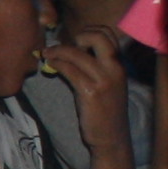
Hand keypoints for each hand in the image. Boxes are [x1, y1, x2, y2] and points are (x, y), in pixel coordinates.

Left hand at [43, 24, 132, 138]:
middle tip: (64, 45)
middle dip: (78, 35)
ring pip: (77, 54)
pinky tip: (50, 65)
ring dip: (58, 50)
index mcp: (120, 64)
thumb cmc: (105, 110)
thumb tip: (75, 49)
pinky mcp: (90, 92)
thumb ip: (98, 65)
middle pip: (98, 36)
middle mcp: (115, 68)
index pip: (108, 33)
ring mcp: (104, 80)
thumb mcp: (108, 83)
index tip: (76, 40)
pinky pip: (69, 69)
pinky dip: (56, 63)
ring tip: (47, 53)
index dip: (89, 31)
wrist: (111, 137)